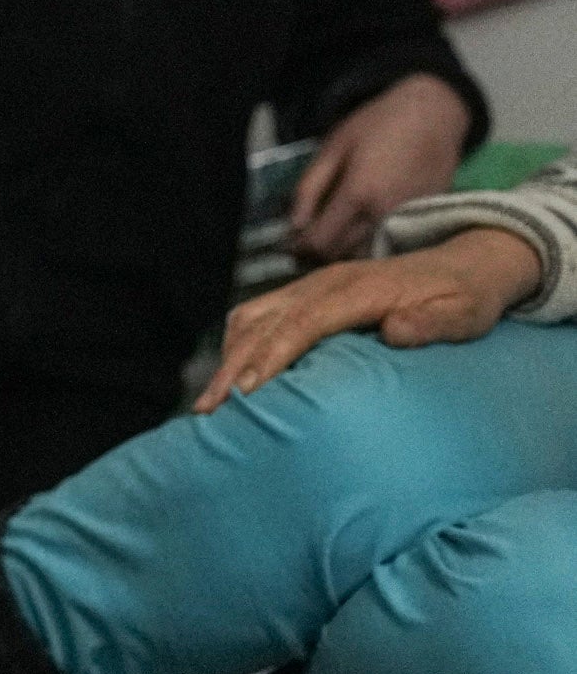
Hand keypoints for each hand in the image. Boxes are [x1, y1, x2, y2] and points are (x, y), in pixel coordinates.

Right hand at [196, 226, 538, 408]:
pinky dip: (236, 345)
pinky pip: (256, 315)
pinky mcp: (304, 295)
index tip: (248, 390)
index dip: (272, 356)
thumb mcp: (465, 314)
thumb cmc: (463, 298)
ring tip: (211, 402)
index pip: (303, 322)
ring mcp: (310, 287)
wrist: (462, 265)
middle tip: (208, 409)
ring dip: (226, 357)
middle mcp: (324, 284)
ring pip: (250, 317)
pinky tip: (232, 377)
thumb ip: (433, 324)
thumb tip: (394, 332)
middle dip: (232, 366)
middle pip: (263, 322)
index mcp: (359, 290)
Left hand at [291, 73, 471, 261]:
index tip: (290, 243)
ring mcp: (410, 221)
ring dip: (347, 252)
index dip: (300, 248)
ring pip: (369, 255)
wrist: (434, 115)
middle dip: (320, 254)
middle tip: (308, 238)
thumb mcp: (332, 148)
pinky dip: (373, 244)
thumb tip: (293, 225)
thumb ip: (308, 189)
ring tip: (334, 233)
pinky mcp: (427, 220)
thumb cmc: (377, 125)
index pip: (321, 243)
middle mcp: (385, 216)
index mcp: (358, 196)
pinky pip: (392, 244)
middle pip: (344, 255)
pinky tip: (362, 227)